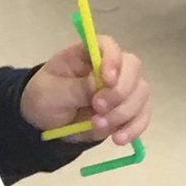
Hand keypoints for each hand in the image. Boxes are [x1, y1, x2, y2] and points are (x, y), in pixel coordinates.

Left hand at [19, 35, 150, 145]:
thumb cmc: (44, 98)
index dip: (112, 59)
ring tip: (98, 126)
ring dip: (123, 113)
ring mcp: (121, 89)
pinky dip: (134, 128)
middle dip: (119, 91)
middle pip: (132, 68)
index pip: (107, 46)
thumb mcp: (50, 93)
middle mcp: (109, 67)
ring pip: (140, 93)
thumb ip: (75, 88)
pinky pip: (141, 116)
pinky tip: (119, 139)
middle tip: (98, 108)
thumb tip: (99, 83)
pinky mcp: (127, 110)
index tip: (107, 79)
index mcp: (87, 55)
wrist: (45, 123)